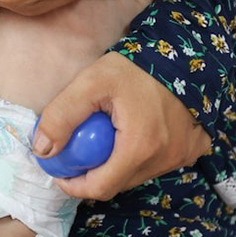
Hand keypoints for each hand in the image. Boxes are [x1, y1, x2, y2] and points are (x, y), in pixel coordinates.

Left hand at [33, 52, 211, 199]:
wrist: (179, 48)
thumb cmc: (134, 66)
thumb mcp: (90, 83)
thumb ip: (62, 115)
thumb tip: (42, 150)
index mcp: (140, 148)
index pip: (101, 187)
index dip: (75, 185)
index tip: (62, 171)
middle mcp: (166, 158)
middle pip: (119, 183)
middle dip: (95, 173)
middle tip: (81, 151)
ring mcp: (182, 155)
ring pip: (139, 175)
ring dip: (119, 165)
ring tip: (108, 137)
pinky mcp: (193, 149)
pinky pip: (160, 164)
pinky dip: (144, 157)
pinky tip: (136, 134)